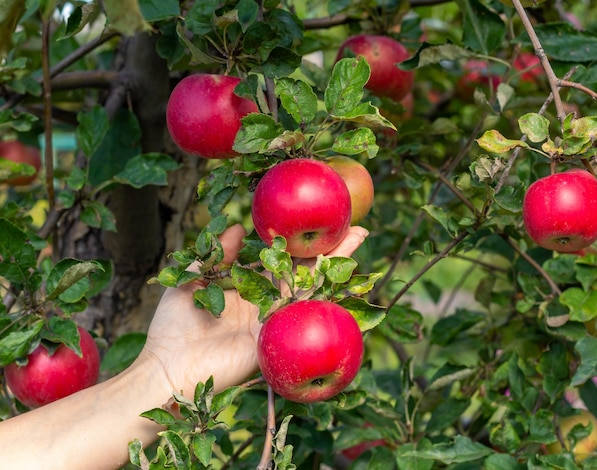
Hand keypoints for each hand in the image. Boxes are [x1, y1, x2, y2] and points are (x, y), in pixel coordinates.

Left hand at [140, 224, 368, 395]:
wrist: (167, 367)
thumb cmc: (174, 326)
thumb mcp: (193, 279)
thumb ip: (217, 255)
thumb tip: (240, 227)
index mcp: (250, 290)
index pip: (283, 262)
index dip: (301, 243)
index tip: (315, 223)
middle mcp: (268, 304)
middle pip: (306, 272)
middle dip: (331, 250)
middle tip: (355, 227)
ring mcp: (275, 322)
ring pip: (312, 289)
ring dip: (337, 264)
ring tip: (358, 238)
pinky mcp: (275, 340)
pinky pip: (303, 316)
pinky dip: (324, 296)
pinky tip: (343, 275)